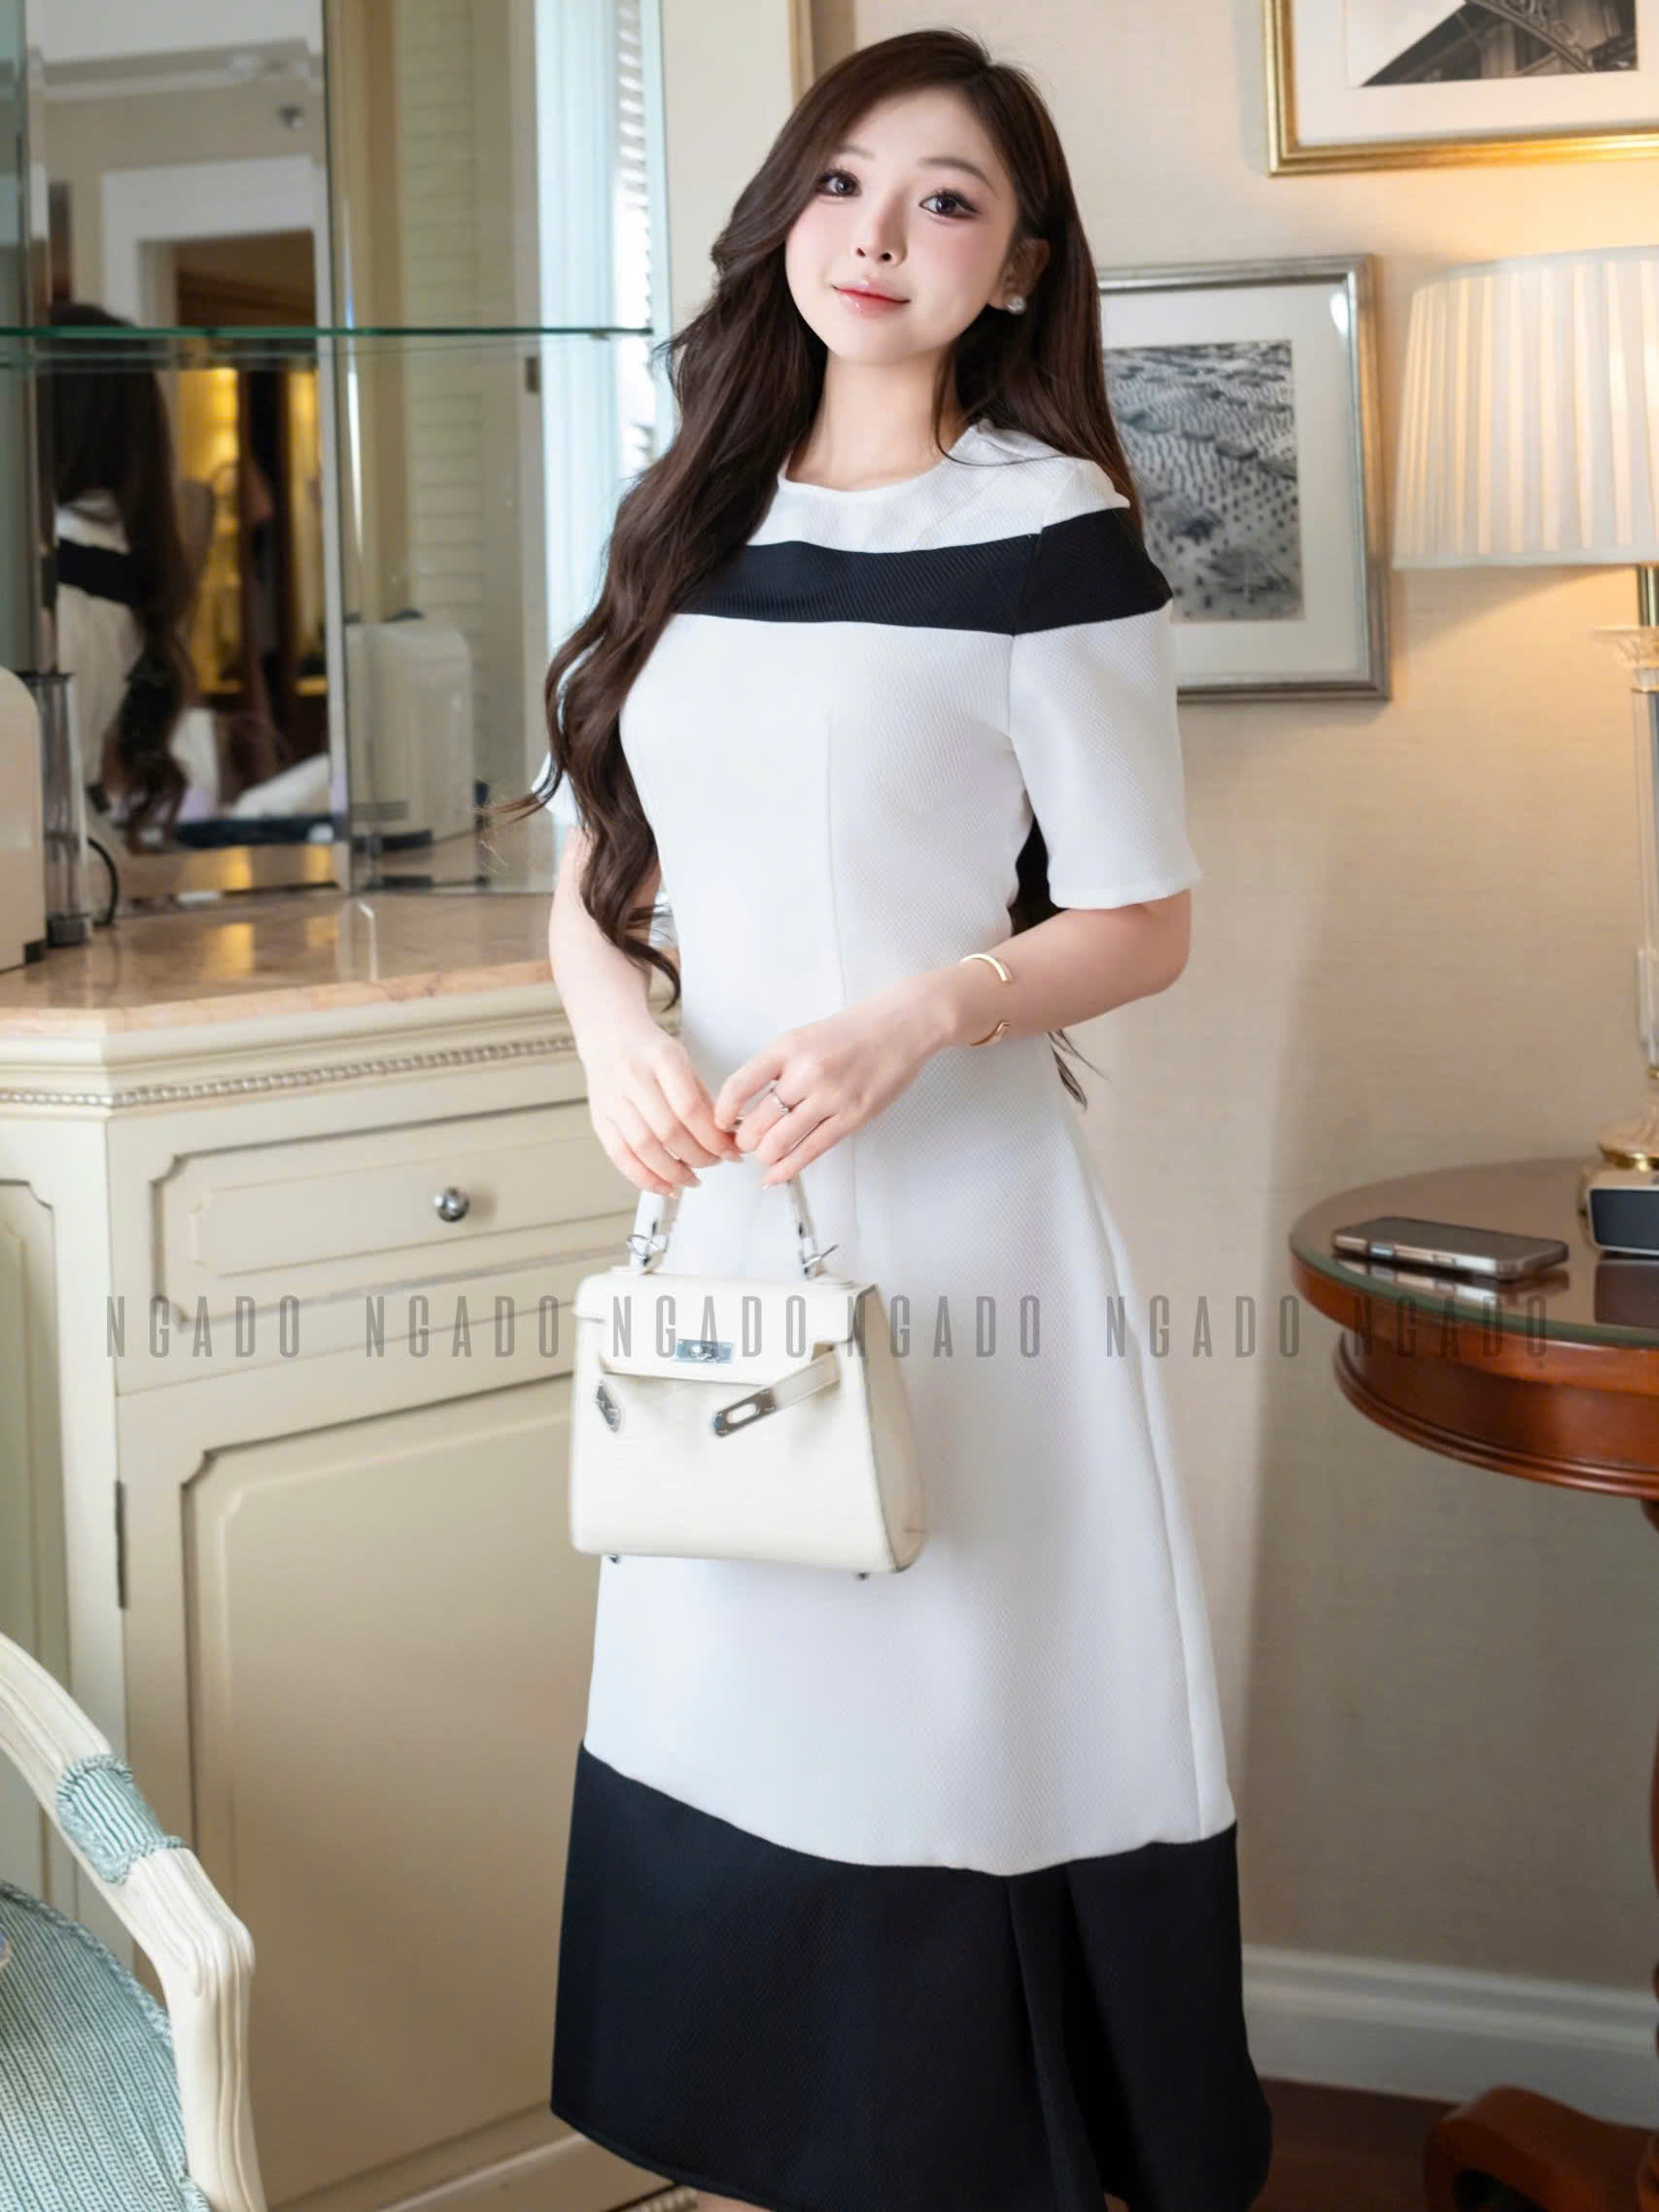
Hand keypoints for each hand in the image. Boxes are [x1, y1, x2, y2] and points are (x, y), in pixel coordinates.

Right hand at [581, 1019, 744, 1194]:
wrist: (607, 1035)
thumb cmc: (650, 1051)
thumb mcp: (683, 1062)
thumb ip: (703, 1099)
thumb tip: (727, 1138)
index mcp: (661, 1058)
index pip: (689, 1108)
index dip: (712, 1137)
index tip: (729, 1151)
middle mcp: (633, 1078)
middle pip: (668, 1131)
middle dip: (698, 1156)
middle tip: (714, 1163)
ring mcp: (612, 1099)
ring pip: (643, 1148)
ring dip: (672, 1172)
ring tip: (692, 1179)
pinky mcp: (598, 1118)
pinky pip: (619, 1156)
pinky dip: (644, 1178)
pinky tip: (664, 1186)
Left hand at [713, 984, 941, 1184]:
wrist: (902, 1026)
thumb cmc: (853, 1031)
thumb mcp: (804, 1037)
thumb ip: (777, 1067)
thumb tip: (747, 1105)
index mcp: (788, 1047)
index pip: (739, 1086)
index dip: (723, 1113)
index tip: (720, 1123)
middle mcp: (806, 1071)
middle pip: (757, 1122)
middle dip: (744, 1141)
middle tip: (744, 1144)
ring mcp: (831, 1096)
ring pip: (780, 1141)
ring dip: (765, 1156)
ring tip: (764, 1155)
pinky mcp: (853, 1116)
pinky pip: (812, 1150)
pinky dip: (787, 1169)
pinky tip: (776, 1176)